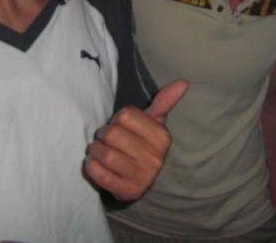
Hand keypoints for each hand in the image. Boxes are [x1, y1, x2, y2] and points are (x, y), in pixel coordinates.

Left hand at [84, 79, 187, 200]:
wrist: (141, 178)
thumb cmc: (143, 142)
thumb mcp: (154, 122)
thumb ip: (164, 101)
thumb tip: (184, 82)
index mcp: (162, 137)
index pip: (125, 115)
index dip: (117, 118)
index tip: (120, 125)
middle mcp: (155, 159)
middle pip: (113, 134)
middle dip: (102, 134)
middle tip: (104, 138)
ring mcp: (142, 178)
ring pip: (105, 155)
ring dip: (94, 150)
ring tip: (97, 150)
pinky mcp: (127, 192)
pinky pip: (100, 175)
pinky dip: (91, 166)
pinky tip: (95, 163)